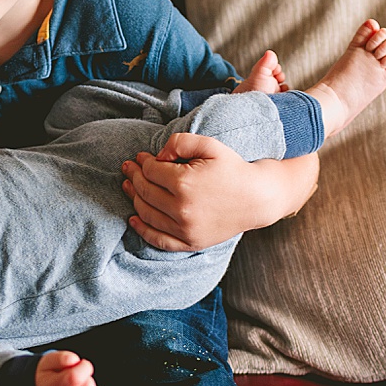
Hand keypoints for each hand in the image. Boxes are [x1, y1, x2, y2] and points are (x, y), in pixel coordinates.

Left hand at [122, 134, 318, 251]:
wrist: (258, 198)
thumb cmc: (234, 169)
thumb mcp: (210, 145)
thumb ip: (180, 142)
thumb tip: (156, 157)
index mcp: (184, 183)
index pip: (151, 172)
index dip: (142, 162)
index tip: (140, 157)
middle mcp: (181, 209)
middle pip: (145, 192)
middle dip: (133, 178)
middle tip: (128, 169)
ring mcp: (185, 229)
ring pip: (147, 214)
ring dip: (133, 199)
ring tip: (128, 187)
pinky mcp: (190, 242)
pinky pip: (158, 240)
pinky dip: (142, 230)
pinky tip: (133, 218)